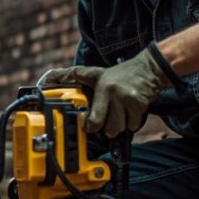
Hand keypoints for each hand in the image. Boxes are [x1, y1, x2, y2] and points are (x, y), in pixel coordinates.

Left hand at [37, 47, 172, 137]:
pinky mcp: (140, 104)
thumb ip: (76, 76)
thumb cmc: (120, 74)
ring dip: (120, 126)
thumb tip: (50, 75)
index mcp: (102, 87)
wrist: (148, 68)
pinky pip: (134, 125)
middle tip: (106, 124)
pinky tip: (130, 112)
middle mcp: (114, 93)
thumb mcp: (97, 74)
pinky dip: (132, 123)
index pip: (94, 117)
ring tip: (119, 115)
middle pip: (108, 127)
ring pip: (121, 128)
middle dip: (107, 130)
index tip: (89, 128)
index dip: (90, 127)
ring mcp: (128, 99)